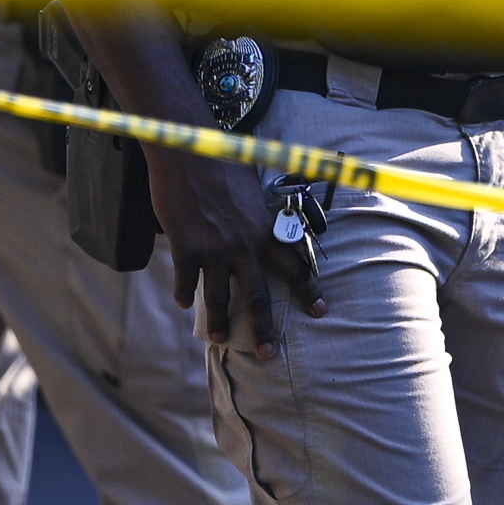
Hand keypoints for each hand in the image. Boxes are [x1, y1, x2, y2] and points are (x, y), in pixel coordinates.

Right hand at [148, 146, 322, 352]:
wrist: (189, 150)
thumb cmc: (222, 164)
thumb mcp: (251, 192)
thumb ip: (257, 217)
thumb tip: (260, 231)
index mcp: (265, 230)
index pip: (295, 267)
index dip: (309, 291)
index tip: (320, 311)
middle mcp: (244, 246)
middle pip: (259, 297)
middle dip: (264, 330)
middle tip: (268, 354)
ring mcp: (214, 250)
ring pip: (219, 298)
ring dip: (220, 322)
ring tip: (220, 339)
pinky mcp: (186, 248)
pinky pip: (187, 281)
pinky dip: (184, 293)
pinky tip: (183, 302)